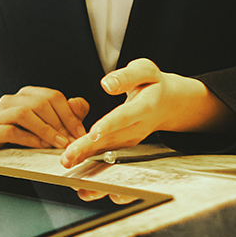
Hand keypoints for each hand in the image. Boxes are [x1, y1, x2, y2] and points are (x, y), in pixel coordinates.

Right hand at [0, 86, 89, 153]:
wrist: (5, 162)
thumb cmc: (31, 144)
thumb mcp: (55, 129)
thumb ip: (69, 115)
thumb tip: (79, 104)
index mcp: (26, 96)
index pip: (51, 96)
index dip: (69, 114)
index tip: (81, 133)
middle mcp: (9, 101)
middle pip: (38, 103)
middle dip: (59, 124)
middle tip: (71, 141)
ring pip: (22, 113)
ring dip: (45, 130)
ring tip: (59, 144)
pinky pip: (9, 131)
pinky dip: (28, 138)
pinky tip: (40, 146)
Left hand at [58, 58, 235, 167]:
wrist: (169, 102)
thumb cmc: (153, 84)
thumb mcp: (145, 71)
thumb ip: (127, 76)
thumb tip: (107, 84)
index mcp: (144, 107)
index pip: (124, 116)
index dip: (109, 125)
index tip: (93, 133)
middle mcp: (139, 127)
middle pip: (112, 138)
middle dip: (89, 148)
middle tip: (68, 156)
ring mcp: (133, 138)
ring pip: (108, 150)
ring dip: (87, 158)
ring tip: (67, 162)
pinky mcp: (126, 144)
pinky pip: (108, 153)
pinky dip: (92, 161)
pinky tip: (75, 165)